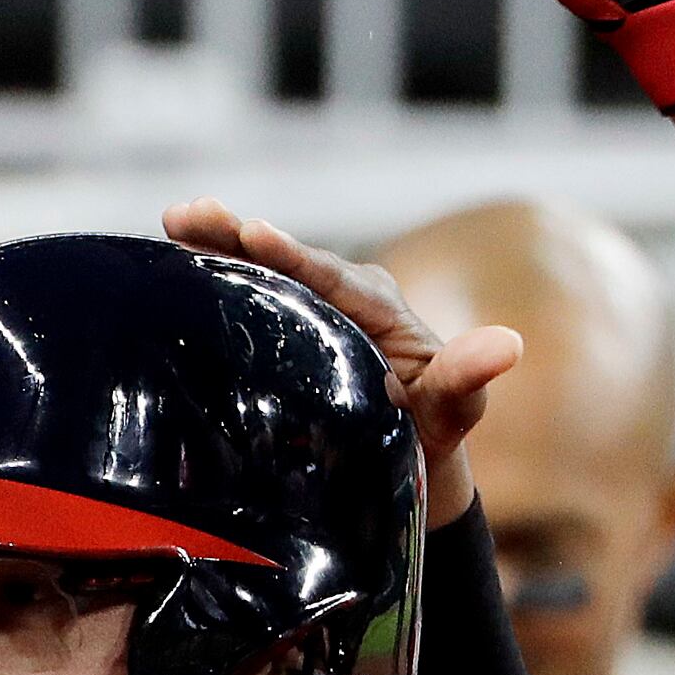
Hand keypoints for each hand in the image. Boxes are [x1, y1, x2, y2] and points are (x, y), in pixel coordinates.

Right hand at [164, 200, 520, 529]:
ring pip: (263, 269)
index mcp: (383, 307)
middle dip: (238, 235)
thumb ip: (465, 379)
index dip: (290, 255)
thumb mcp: (453, 412)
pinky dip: (214, 275)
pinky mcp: (290, 326)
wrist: (409, 460)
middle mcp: (347, 294)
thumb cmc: (432, 438)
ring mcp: (314, 307)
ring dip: (217, 245)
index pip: (333, 277)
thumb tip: (508, 346)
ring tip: (173, 222)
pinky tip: (167, 262)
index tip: (252, 234)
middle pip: (289, 260)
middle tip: (190, 215)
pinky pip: (251, 294)